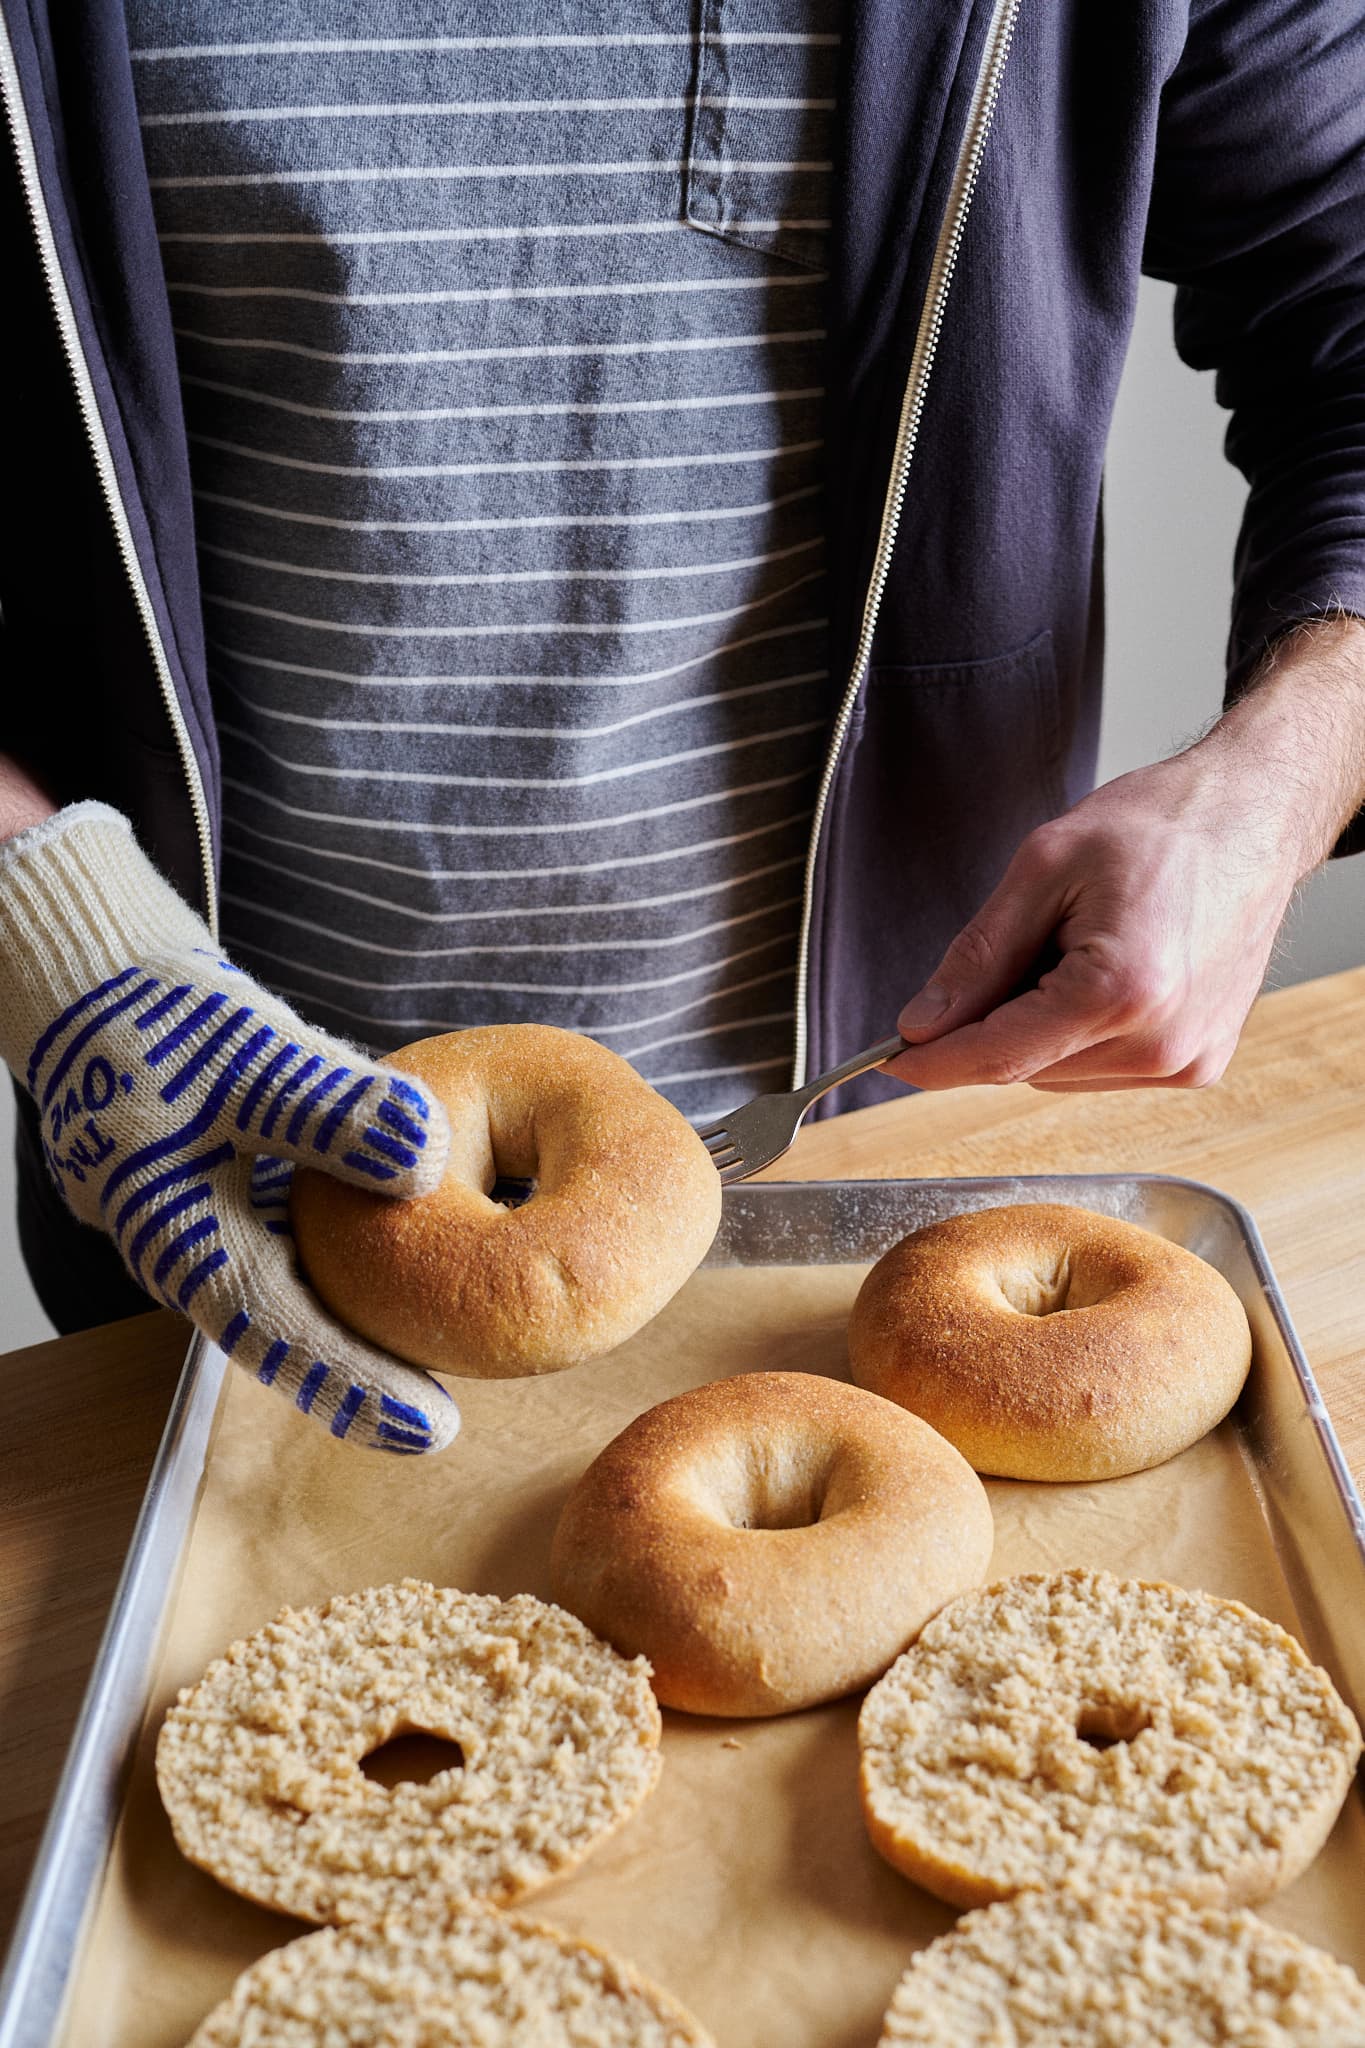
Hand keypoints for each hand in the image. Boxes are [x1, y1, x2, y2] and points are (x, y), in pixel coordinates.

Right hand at [0, 803, 458, 1454]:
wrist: (100, 986)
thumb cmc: (158, 1018)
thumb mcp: (247, 1051)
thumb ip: (327, 1105)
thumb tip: (424, 1157)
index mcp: (179, 1233)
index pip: (275, 1330)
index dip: (349, 1385)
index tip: (429, 1428)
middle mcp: (195, 1248)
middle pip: (287, 1332)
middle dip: (361, 1381)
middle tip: (443, 1427)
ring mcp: (215, 1227)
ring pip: (295, 1296)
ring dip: (359, 1331)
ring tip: (447, 1362)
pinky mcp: (239, 1198)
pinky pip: (300, 1250)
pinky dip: (353, 1268)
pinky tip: (419, 1275)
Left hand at [884, 620, 1364, 1093]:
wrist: (1254, 816)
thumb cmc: (1162, 825)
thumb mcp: (1044, 866)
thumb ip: (978, 956)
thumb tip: (923, 1023)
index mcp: (1122, 990)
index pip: (996, 1054)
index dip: (932, 1060)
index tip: (887, 1059)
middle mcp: (1161, 1043)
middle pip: (1023, 1066)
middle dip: (995, 1019)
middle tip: (1027, 938)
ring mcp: (1186, 1062)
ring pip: (1056, 1073)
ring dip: (1041, 1025)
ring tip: (1084, 946)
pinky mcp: (1197, 1065)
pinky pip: (1099, 1069)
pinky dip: (1079, 1031)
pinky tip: (1110, 972)